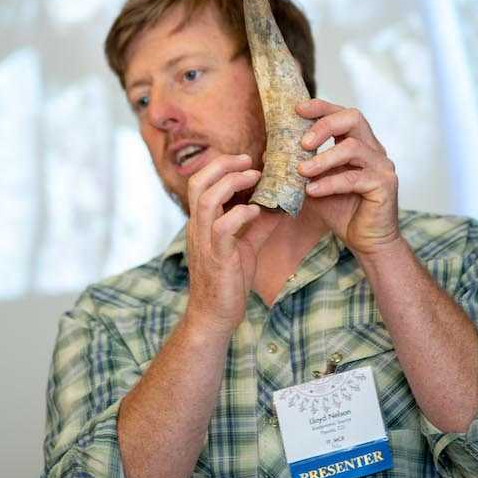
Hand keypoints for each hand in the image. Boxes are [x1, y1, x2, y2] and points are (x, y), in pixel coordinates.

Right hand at [183, 154, 283, 338]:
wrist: (215, 316)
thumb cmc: (228, 281)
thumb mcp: (245, 247)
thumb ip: (257, 226)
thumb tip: (279, 206)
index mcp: (201, 222)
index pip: (201, 182)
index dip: (221, 165)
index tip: (246, 161)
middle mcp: (198, 227)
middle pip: (198, 182)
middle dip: (223, 165)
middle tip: (249, 161)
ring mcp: (204, 241)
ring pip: (207, 200)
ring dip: (231, 183)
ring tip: (254, 177)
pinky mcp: (217, 257)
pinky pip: (223, 228)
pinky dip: (240, 214)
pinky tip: (255, 211)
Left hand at [296, 99, 399, 257]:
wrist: (367, 241)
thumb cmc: (342, 210)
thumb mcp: (314, 184)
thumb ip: (298, 168)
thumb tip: (268, 154)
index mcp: (358, 143)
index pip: (341, 113)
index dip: (321, 107)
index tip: (298, 109)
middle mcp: (373, 149)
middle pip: (353, 118)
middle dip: (324, 125)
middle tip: (302, 142)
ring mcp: (382, 165)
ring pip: (352, 148)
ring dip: (323, 158)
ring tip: (301, 170)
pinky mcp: (384, 184)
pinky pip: (354, 178)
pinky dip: (330, 182)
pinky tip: (312, 191)